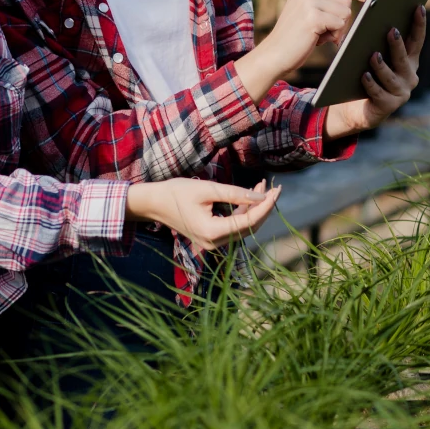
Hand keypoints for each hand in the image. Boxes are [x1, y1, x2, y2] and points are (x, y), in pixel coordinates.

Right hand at [125, 178, 282, 253]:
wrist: (154, 203)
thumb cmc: (177, 192)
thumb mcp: (208, 189)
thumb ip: (236, 193)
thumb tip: (262, 196)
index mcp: (213, 232)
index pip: (249, 221)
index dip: (265, 206)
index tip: (276, 190)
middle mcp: (214, 243)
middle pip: (249, 227)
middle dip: (263, 207)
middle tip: (275, 188)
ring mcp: (212, 242)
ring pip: (243, 227)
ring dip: (254, 208)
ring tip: (262, 186)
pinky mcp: (210, 237)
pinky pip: (233, 226)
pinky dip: (242, 212)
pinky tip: (249, 195)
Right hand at [235, 0, 367, 101]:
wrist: (275, 54)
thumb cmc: (295, 34)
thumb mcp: (309, 7)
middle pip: (345, 0)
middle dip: (341, 18)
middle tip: (324, 30)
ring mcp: (308, 1)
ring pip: (345, 12)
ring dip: (337, 28)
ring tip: (319, 34)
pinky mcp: (313, 16)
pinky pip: (339, 23)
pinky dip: (333, 35)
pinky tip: (318, 39)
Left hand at [324, 5, 425, 137]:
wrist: (355, 108)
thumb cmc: (363, 74)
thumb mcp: (371, 55)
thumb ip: (375, 39)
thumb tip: (371, 14)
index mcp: (409, 61)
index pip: (416, 40)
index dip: (419, 24)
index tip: (418, 7)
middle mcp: (409, 76)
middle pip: (404, 58)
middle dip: (397, 44)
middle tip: (391, 30)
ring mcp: (400, 92)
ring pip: (391, 77)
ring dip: (382, 65)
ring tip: (373, 55)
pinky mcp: (387, 106)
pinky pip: (378, 93)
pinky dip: (371, 84)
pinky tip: (364, 75)